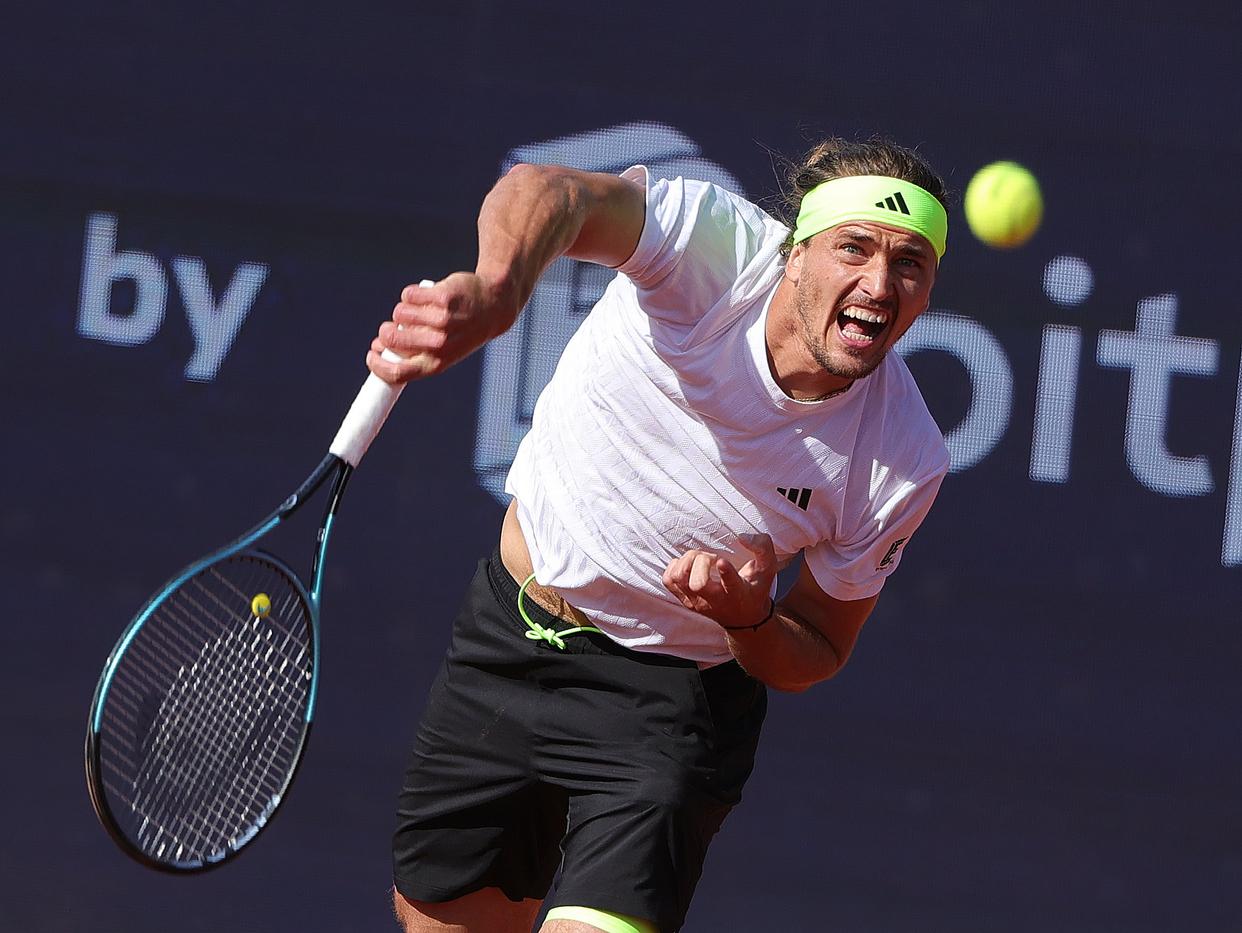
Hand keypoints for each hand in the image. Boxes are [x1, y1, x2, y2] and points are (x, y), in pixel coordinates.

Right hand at [366, 272, 517, 383]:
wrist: (492, 306)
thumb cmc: (462, 332)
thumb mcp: (442, 353)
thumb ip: (413, 355)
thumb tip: (378, 349)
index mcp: (436, 364)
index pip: (397, 372)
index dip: (377, 365)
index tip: (372, 353)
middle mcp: (440, 345)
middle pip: (392, 340)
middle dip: (385, 332)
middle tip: (392, 328)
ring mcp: (442, 320)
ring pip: (399, 314)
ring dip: (402, 311)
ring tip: (418, 311)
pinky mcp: (442, 297)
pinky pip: (409, 295)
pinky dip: (412, 294)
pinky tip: (424, 296)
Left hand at [661, 533, 776, 630]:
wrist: (743, 618)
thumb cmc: (755, 588)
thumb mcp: (768, 569)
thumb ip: (763, 548)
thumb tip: (742, 537)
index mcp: (738, 593)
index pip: (731, 585)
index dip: (725, 573)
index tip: (722, 561)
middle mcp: (715, 601)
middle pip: (698, 583)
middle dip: (702, 562)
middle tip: (712, 557)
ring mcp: (696, 603)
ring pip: (679, 578)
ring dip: (687, 561)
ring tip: (700, 560)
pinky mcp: (684, 600)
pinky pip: (669, 580)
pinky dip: (675, 567)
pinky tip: (689, 566)